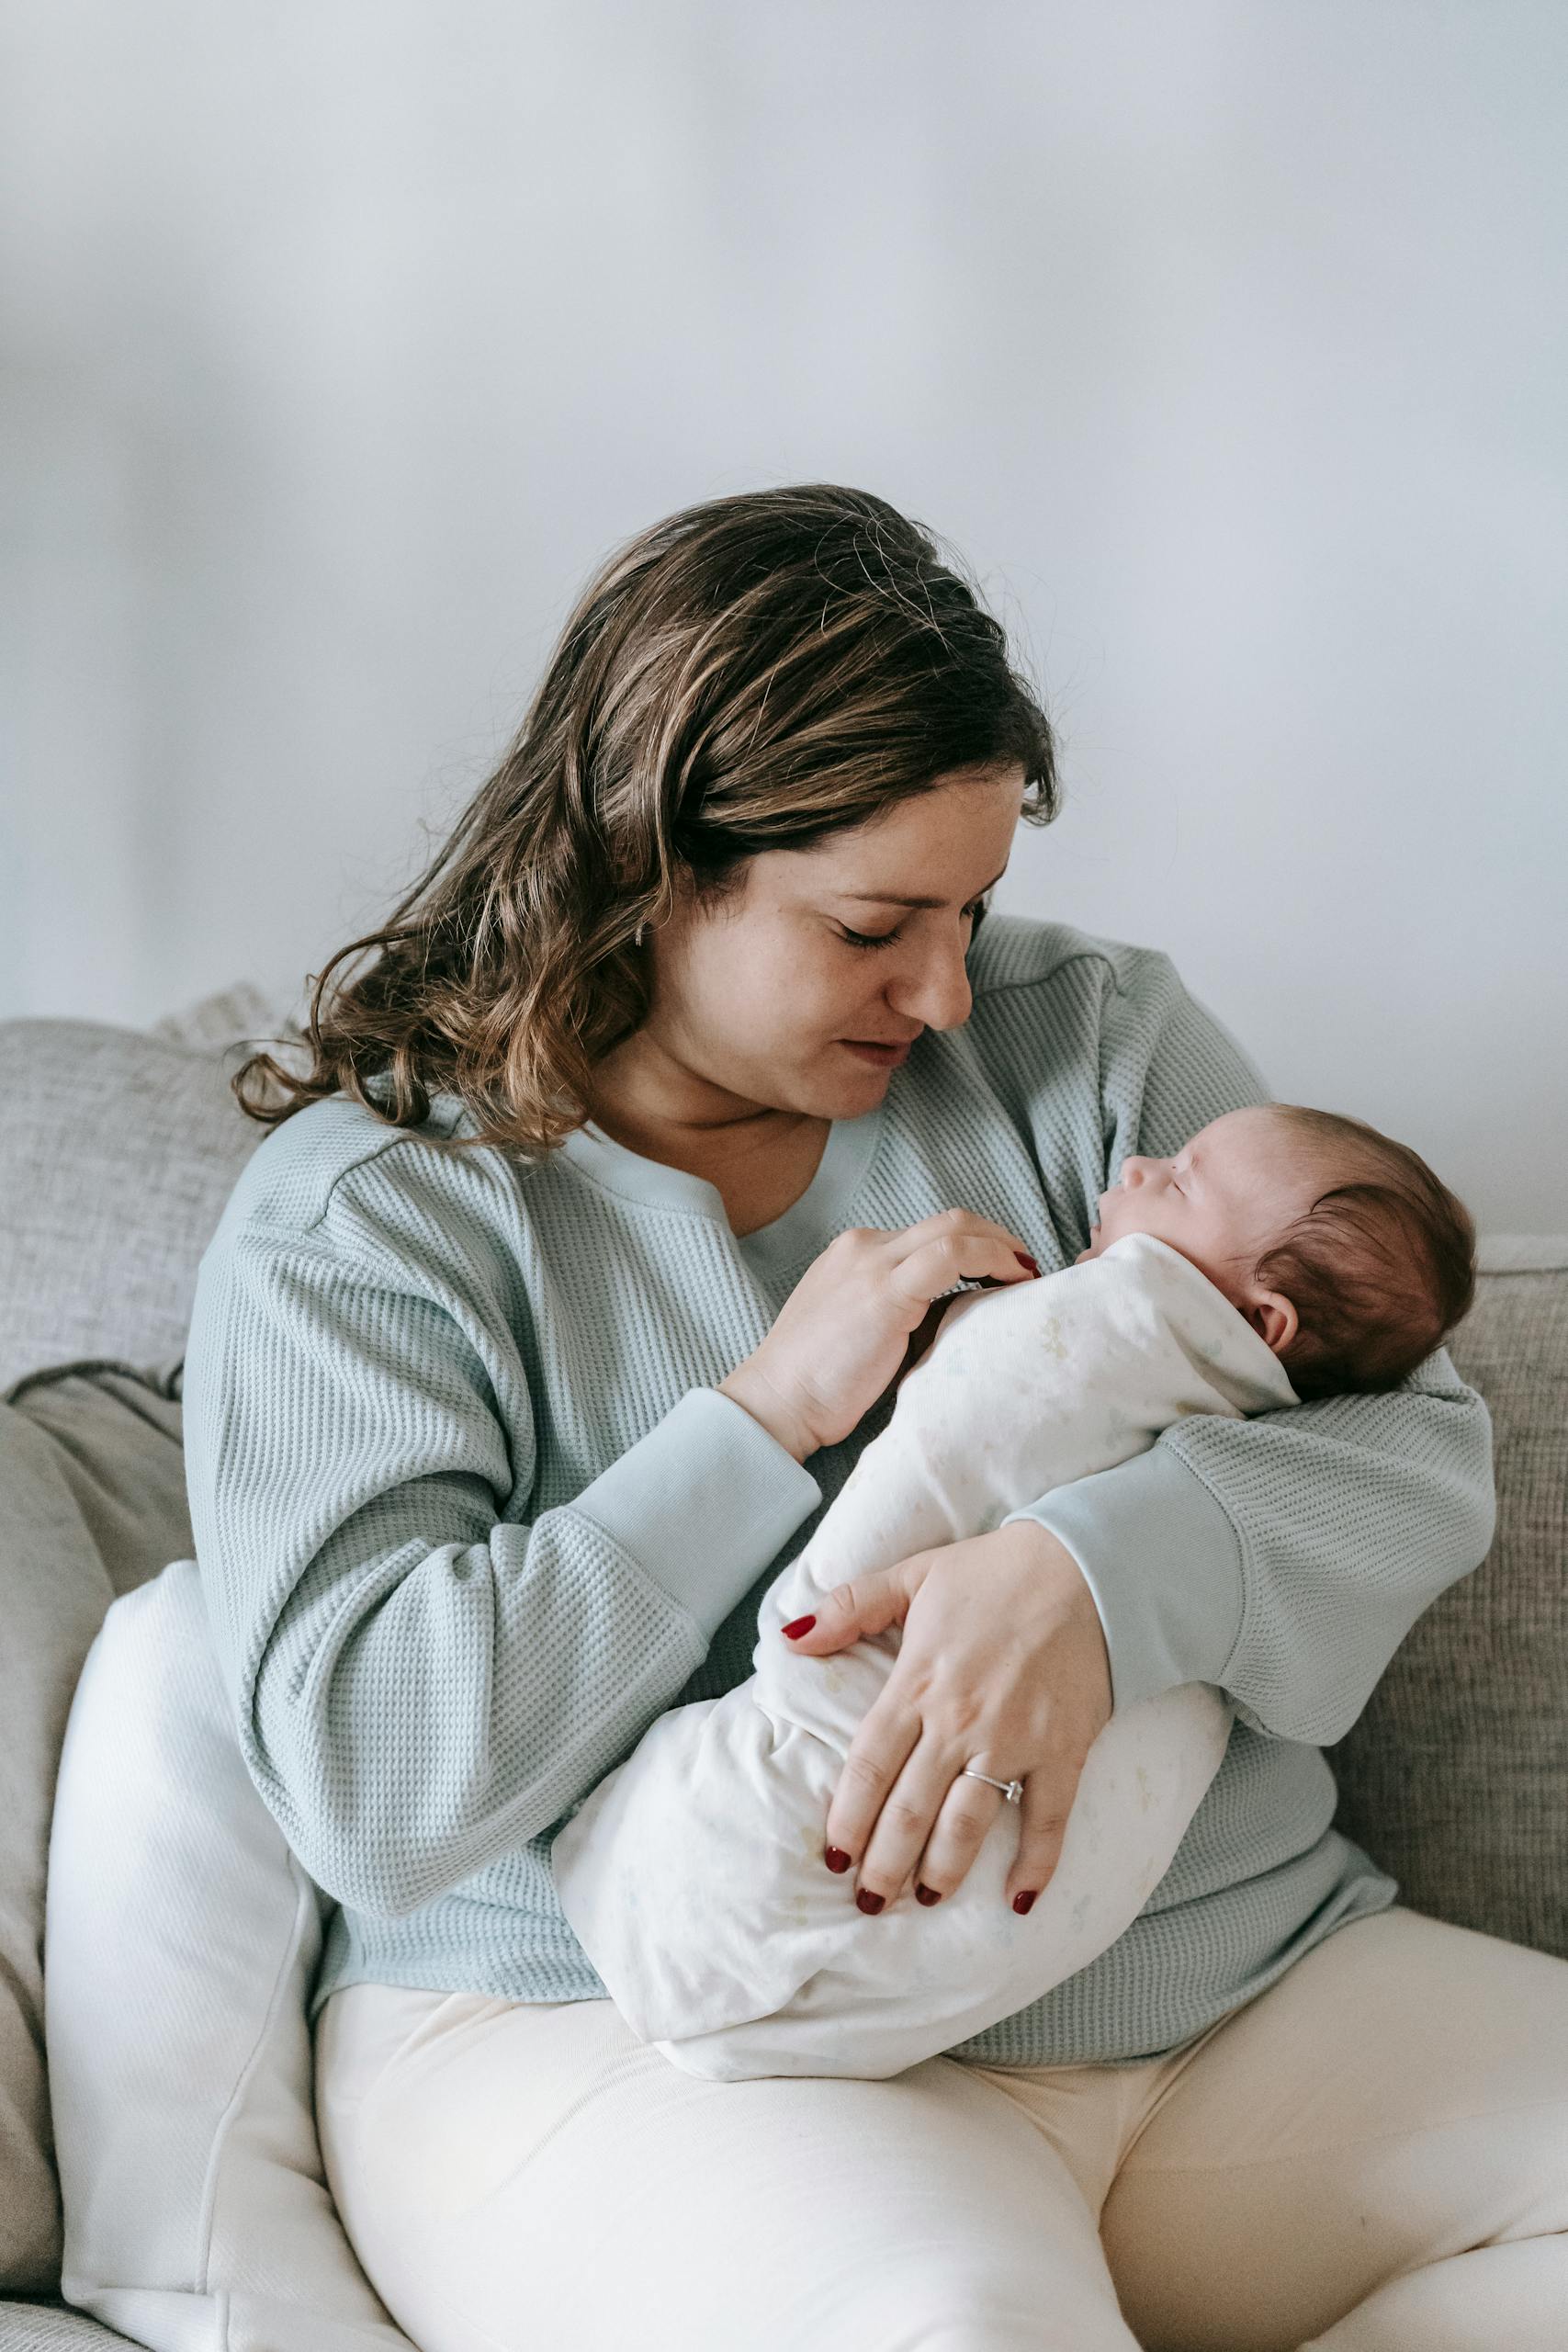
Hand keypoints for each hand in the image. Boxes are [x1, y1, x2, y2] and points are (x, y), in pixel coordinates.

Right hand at [719, 1210, 1039, 1459]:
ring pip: (956, 1228)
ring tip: (1027, 1274)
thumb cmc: (816, 1383)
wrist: (775, 1403)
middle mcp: (864, 1247)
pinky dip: (991, 1260)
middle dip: (998, 1236)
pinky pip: (952, 1256)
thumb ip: (901, 1309)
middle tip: (1027, 1266)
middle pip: (950, 1219)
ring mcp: (872, 1264)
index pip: (931, 1232)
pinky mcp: (884, 1292)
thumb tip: (959, 1312)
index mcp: (855, 1252)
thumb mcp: (860, 1328)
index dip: (978, 1244)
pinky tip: (1012, 1283)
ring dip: (1003, 1247)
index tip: (1006, 1269)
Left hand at [782, 1521, 1112, 1912]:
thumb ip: (849, 1607)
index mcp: (918, 1683)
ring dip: (943, 1872)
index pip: (869, 1767)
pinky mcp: (1064, 1751)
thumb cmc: (994, 1574)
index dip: (847, 1819)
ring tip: (925, 1900)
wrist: (1085, 1567)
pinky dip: (1034, 1865)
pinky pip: (1047, 1820)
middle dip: (885, 1864)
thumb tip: (790, 1636)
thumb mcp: (913, 1575)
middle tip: (870, 1901)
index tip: (834, 1857)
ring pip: (967, 1824)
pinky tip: (1019, 1902)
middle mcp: (959, 1721)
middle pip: (910, 1810)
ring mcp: (1014, 1740)